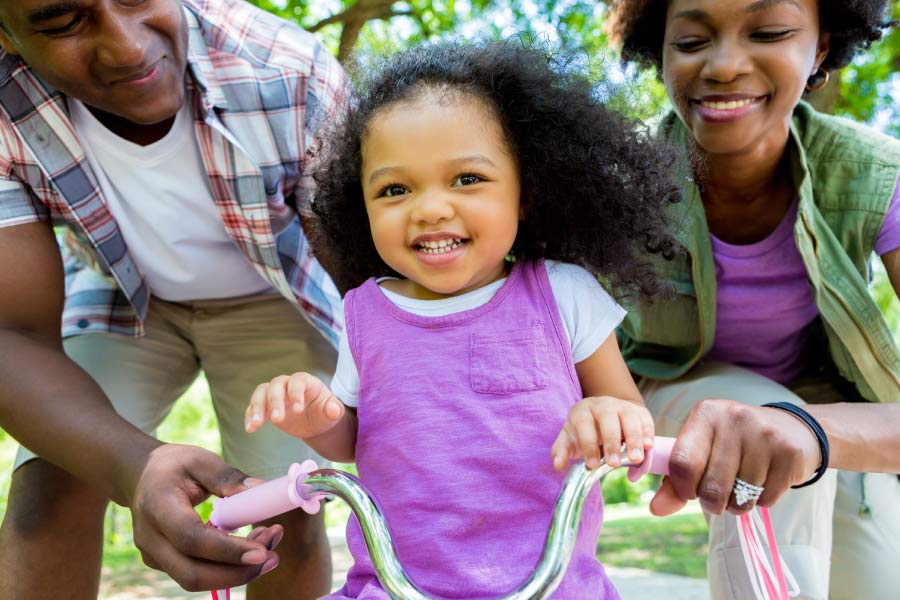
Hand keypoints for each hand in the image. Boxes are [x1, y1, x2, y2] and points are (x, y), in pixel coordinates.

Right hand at [130, 444, 282, 591]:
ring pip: (194, 579)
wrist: (141, 476)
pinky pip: (196, 573)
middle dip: (236, 572)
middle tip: (273, 557)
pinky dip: (226, 568)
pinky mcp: (163, 563)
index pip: (191, 538)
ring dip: (236, 572)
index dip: (226, 550)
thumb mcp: (201, 460)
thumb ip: (229, 477)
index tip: (261, 551)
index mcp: (157, 506)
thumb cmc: (174, 466)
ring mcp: (153, 555)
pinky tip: (251, 550)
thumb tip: (261, 492)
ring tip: (269, 551)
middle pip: (191, 573)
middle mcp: (150, 537)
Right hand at [245, 372, 344, 439]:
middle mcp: (287, 384)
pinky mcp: (265, 406)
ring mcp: (275, 394)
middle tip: (276, 419)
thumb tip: (334, 410)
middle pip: (276, 386)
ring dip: (256, 407)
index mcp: (305, 381)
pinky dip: (250, 416)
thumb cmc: (325, 413)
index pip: (297, 381)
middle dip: (274, 402)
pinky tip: (250, 429)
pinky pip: (253, 406)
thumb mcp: (333, 413)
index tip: (298, 409)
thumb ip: (334, 410)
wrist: (315, 422)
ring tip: (256, 424)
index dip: (296, 393)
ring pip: (261, 393)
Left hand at [551, 396, 654, 470]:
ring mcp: (623, 406)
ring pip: (629, 418)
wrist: (605, 414)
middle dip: (611, 442)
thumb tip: (558, 465)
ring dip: (633, 439)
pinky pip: (645, 419)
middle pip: (609, 419)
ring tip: (635, 459)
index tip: (592, 465)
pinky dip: (648, 433)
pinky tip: (648, 447)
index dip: (588, 445)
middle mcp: (603, 404)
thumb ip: (561, 451)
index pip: (585, 425)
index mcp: (583, 410)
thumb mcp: (569, 438)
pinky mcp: (639, 411)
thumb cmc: (585, 430)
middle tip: (613, 464)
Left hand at [650, 399, 820, 516]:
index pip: (682, 462)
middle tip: (717, 496)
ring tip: (741, 486)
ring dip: (737, 504)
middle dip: (711, 503)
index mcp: (705, 414)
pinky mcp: (789, 454)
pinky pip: (766, 499)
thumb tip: (656, 509)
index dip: (683, 488)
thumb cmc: (732, 444)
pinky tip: (764, 480)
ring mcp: (764, 434)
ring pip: (740, 497)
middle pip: (711, 486)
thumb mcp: (701, 450)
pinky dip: (761, 501)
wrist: (790, 429)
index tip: (690, 492)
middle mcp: (734, 418)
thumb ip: (675, 480)